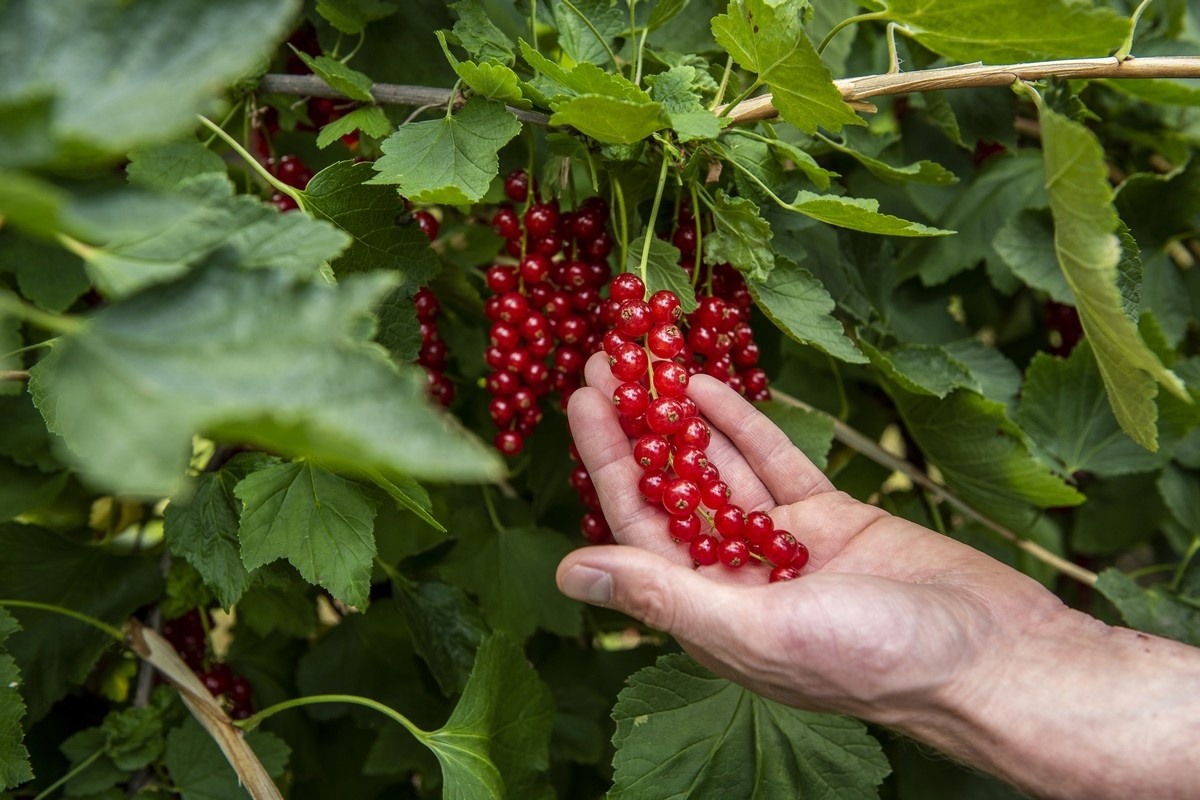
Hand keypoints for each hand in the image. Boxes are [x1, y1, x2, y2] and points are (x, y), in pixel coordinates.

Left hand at [557, 352, 1067, 723]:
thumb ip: (662, 595)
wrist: (992, 658)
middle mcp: (736, 576)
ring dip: (684, 419)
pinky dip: (743, 427)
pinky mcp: (831, 519)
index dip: (608, 461)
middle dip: (638, 429)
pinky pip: (775, 465)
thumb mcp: (755, 628)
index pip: (637, 525)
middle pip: (672, 490)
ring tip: (649, 360)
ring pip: (720, 470)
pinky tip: (709, 387)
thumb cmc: (872, 661)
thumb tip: (568, 573)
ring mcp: (783, 546)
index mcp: (707, 611)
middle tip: (606, 362)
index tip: (584, 400)